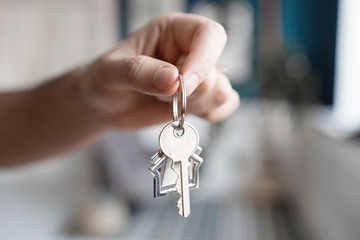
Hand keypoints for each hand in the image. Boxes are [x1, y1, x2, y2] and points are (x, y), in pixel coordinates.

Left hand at [81, 13, 239, 128]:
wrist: (104, 105)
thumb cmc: (104, 80)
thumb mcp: (111, 71)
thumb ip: (139, 72)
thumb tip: (174, 81)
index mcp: (173, 32)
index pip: (209, 35)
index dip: (203, 60)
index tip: (182, 86)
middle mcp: (190, 52)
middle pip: (216, 70)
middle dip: (190, 92)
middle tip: (161, 95)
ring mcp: (197, 78)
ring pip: (222, 92)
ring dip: (195, 105)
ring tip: (164, 102)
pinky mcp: (199, 99)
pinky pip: (222, 107)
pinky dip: (206, 115)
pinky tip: (181, 114)